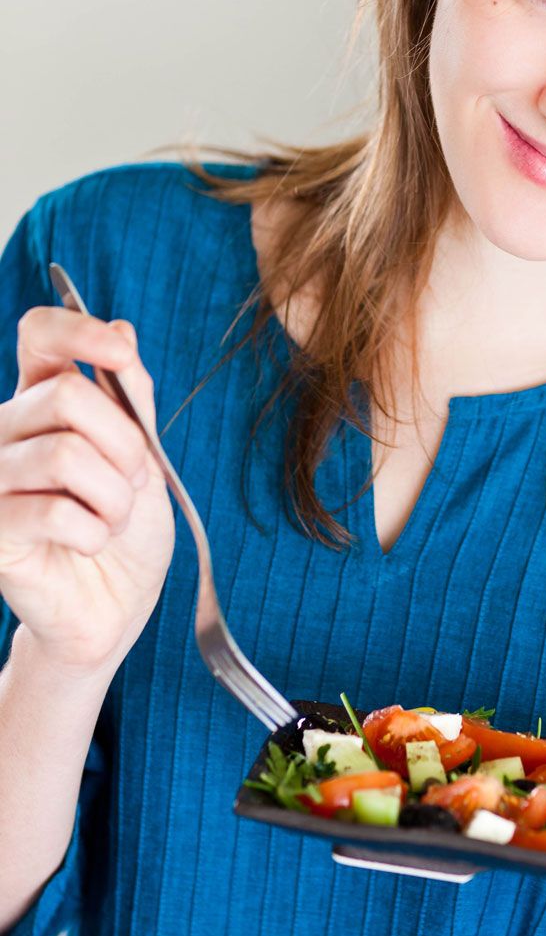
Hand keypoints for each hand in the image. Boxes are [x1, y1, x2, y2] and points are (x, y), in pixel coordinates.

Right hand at [0, 306, 174, 674]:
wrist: (113, 605)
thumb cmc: (126, 528)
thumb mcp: (143, 456)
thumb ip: (132, 399)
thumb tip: (122, 330)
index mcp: (42, 401)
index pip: (40, 336)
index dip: (78, 332)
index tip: (121, 354)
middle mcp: (6, 430)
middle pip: (66, 396)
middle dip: (124, 442)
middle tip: (136, 480)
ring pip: (66, 455)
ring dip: (114, 495)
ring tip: (114, 519)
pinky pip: (57, 512)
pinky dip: (95, 532)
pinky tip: (90, 544)